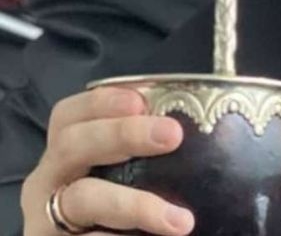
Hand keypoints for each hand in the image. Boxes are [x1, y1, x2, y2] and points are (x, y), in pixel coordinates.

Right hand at [20, 87, 194, 234]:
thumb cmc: (111, 208)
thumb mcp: (118, 174)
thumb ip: (143, 152)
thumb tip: (193, 133)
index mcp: (65, 154)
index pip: (68, 115)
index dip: (101, 102)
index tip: (140, 101)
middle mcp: (49, 180)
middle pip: (72, 145)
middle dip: (122, 133)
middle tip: (172, 135)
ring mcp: (46, 218)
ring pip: (82, 198)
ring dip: (135, 204)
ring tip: (181, 221)